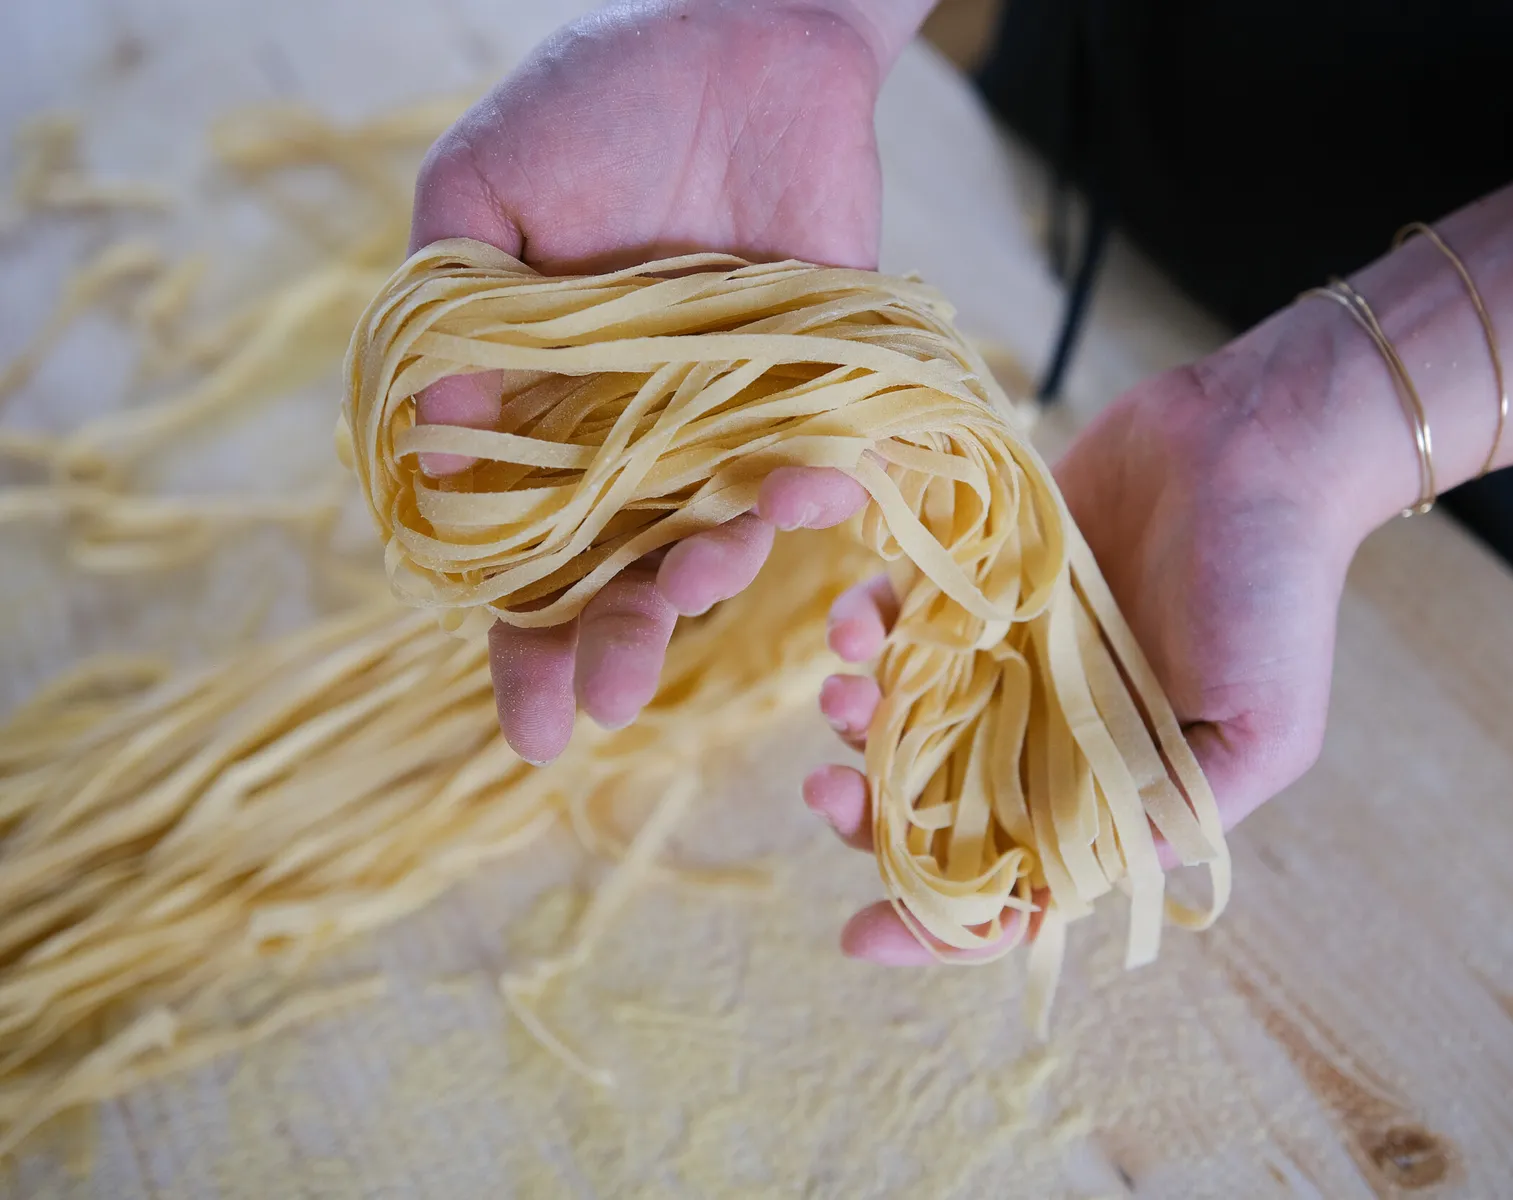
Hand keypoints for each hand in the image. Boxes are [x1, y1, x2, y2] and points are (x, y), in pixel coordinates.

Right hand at [410, 0, 910, 761]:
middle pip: (620, 579)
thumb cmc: (602, 104)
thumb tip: (435, 442)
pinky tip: (812, 495)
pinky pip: (819, 470)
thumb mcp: (488, 189)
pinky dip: (816, 496)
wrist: (753, 44)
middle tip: (618, 696)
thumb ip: (457, 309)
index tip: (535, 729)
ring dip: (708, 575)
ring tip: (713, 562)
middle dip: (617, 647)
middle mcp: (634, 441)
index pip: (520, 558)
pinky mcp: (819, 394)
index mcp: (539, 415)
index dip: (522, 647)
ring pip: (714, 542)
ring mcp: (728, 425)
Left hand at [808, 305, 1380, 961]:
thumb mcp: (1257, 730)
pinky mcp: (985, 574)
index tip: (859, 934)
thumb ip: (1174, 812)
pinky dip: (869, 623)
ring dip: (860, 721)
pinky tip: (859, 616)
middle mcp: (1051, 728)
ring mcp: (1013, 652)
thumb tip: (1071, 888)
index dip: (937, 924)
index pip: (1015, 883)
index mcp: (1112, 784)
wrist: (1260, 443)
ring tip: (845, 695)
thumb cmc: (1275, 590)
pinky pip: (905, 613)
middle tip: (826, 793)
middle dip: (869, 816)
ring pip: (907, 714)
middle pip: (936, 805)